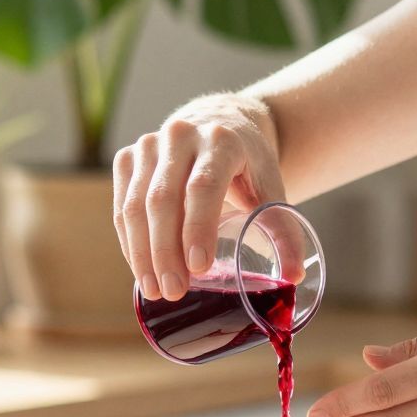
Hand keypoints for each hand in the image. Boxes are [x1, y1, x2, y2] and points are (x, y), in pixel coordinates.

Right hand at [113, 98, 283, 301]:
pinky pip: (122, 206)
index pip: (203, 186)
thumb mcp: (271, 189)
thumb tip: (295, 276)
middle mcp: (181, 136)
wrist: (219, 124)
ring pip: (136, 205)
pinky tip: (142, 270)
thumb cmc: (248, 165)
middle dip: (166, 251)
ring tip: (155, 290)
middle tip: (174, 292)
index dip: (198, 227)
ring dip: (142, 252)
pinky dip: (130, 242)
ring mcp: (149, 145)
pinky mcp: (128, 158)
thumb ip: (285, 230)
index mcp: (222, 140)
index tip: (198, 268)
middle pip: (163, 198)